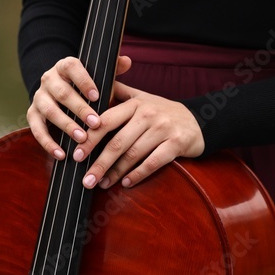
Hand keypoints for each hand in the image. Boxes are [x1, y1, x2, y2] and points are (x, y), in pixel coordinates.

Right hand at [26, 55, 131, 160]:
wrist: (57, 92)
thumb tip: (127, 61)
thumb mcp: (96, 76)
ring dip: (66, 126)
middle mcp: (48, 79)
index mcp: (64, 66)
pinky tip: (61, 154)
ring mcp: (39, 97)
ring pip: (50, 111)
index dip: (84, 81)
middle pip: (62, 93)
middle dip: (80, 109)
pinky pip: (37, 130)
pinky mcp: (32, 115)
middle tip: (95, 123)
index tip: (97, 96)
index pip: (72, 67)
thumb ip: (112, 69)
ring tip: (81, 138)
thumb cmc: (82, 86)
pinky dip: (48, 143)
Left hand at [75, 82, 204, 188]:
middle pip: (118, 142)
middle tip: (86, 179)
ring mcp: (163, 129)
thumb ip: (117, 94)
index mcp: (135, 103)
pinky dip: (137, 174)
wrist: (197, 120)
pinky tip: (125, 183)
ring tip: (101, 184)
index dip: (90, 139)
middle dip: (99, 163)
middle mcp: (148, 114)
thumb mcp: (141, 98)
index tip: (76, 154)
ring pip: (133, 155)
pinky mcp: (176, 144)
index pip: (107, 121)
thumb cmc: (161, 111)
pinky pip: (153, 163)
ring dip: (115, 173)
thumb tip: (89, 90)